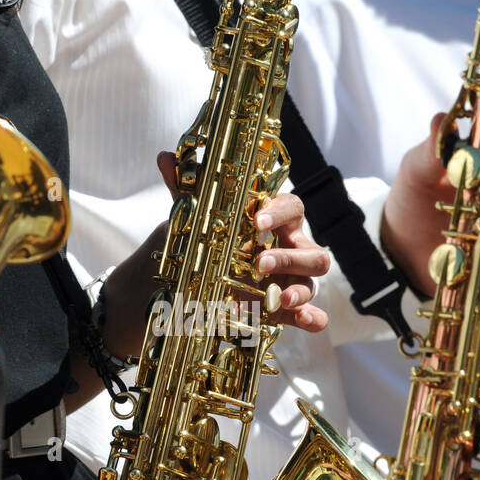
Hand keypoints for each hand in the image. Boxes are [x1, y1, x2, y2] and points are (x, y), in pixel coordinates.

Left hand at [156, 152, 330, 331]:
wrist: (201, 283)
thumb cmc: (213, 242)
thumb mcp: (198, 221)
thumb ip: (187, 192)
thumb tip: (165, 158)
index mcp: (276, 221)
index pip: (292, 207)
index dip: (278, 213)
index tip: (256, 220)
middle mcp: (291, 249)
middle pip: (311, 249)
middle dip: (289, 257)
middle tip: (259, 264)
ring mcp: (293, 280)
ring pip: (314, 279)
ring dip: (301, 288)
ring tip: (279, 298)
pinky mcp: (289, 309)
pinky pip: (313, 314)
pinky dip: (314, 318)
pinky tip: (307, 321)